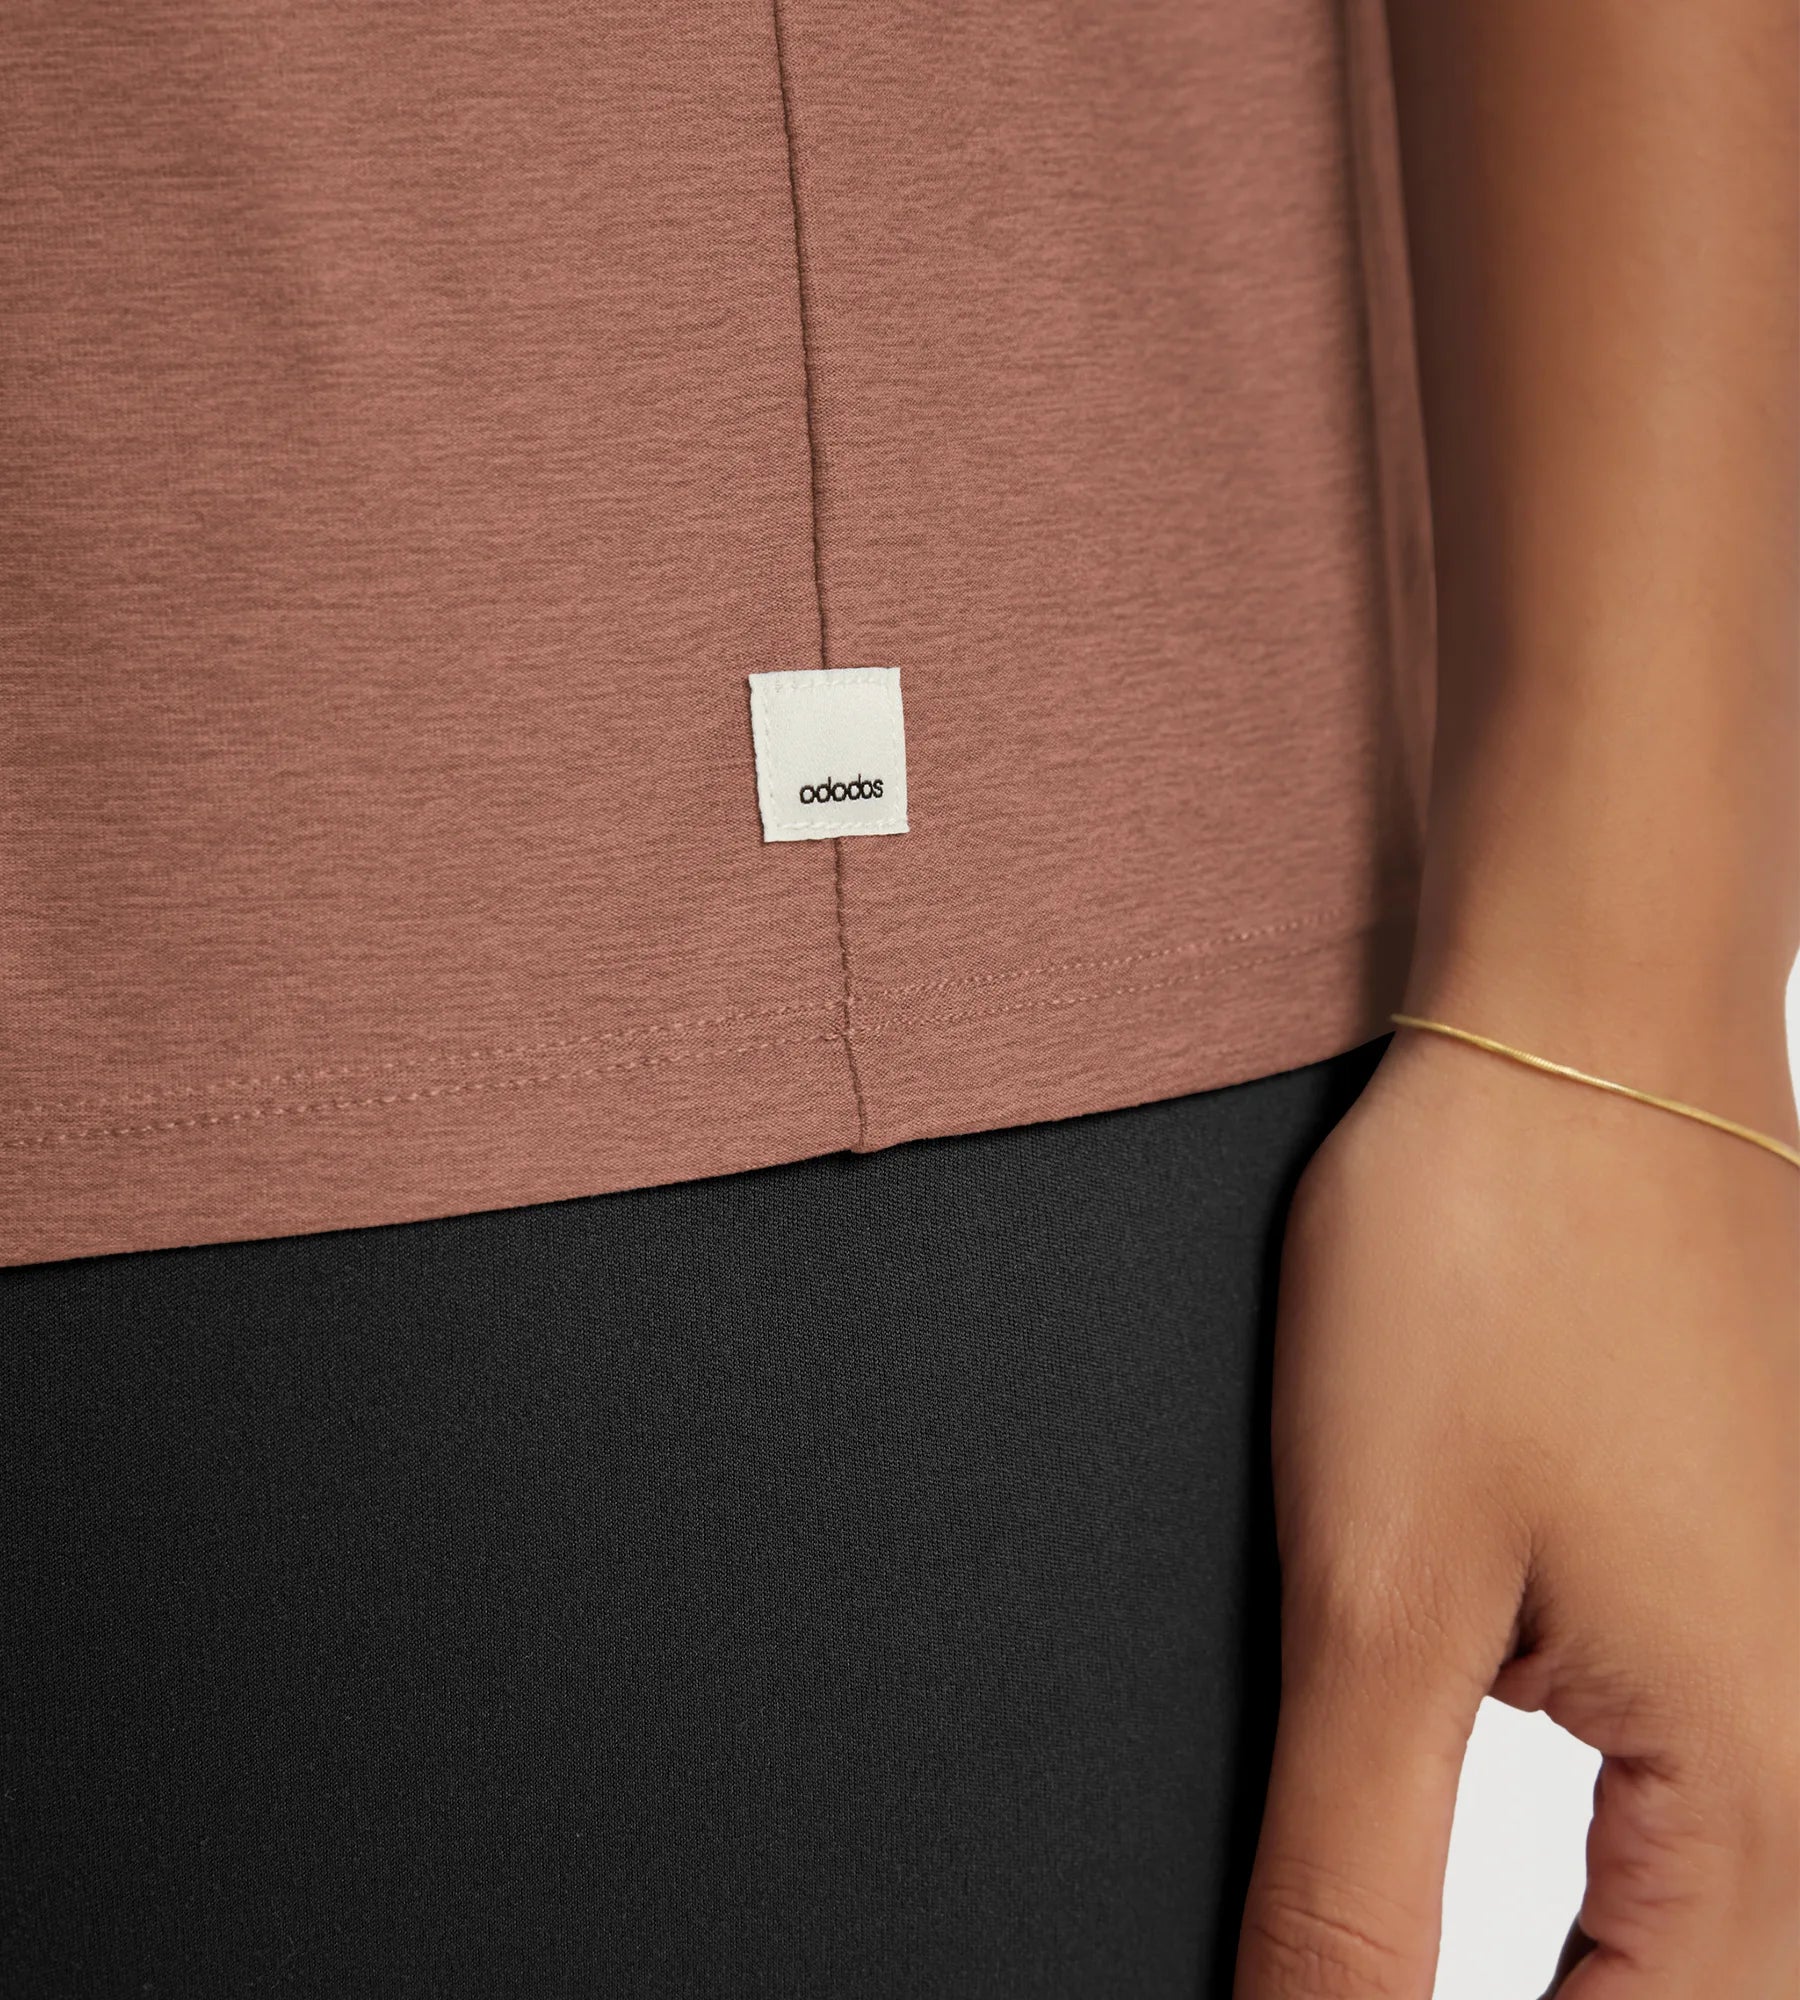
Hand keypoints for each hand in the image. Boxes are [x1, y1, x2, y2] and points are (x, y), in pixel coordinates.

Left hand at [1233, 1027, 1799, 1997]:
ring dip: (1601, 1969)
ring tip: (1402, 1969)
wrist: (1576, 1041)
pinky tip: (1551, 1883)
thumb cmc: (1492, 1272)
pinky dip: (1620, 1877)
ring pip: (1718, 1908)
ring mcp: (1790, 1634)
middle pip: (1709, 1993)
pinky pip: (1706, 1782)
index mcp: (1756, 1775)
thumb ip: (1353, 1870)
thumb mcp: (1381, 1598)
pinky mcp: (1746, 1561)